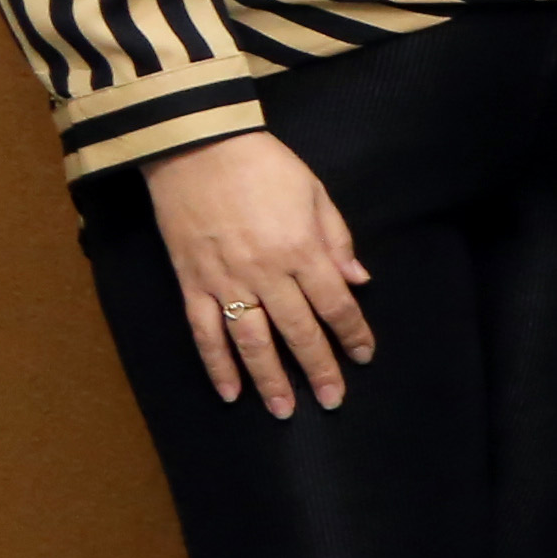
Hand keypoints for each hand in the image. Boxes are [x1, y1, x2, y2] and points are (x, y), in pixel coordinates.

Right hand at [145, 130, 371, 415]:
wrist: (197, 146)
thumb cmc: (263, 164)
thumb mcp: (314, 193)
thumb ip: (336, 239)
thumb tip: (359, 279)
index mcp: (302, 250)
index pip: (336, 304)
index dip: (353, 333)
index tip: (364, 355)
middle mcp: (267, 273)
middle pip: (299, 331)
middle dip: (319, 368)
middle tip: (333, 400)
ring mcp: (226, 282)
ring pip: (252, 342)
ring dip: (270, 379)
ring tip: (285, 410)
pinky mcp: (192, 283)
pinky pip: (205, 333)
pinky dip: (217, 365)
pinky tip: (229, 392)